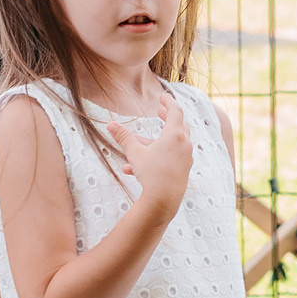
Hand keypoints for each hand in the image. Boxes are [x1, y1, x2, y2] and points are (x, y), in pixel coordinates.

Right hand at [122, 90, 193, 214]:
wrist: (164, 200)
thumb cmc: (151, 174)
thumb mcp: (135, 153)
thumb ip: (123, 137)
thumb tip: (110, 124)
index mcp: (175, 134)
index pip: (175, 111)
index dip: (168, 102)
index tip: (162, 97)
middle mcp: (184, 144)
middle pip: (180, 125)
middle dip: (168, 117)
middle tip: (159, 112)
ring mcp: (186, 157)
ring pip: (173, 143)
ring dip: (157, 140)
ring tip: (139, 141)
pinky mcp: (184, 169)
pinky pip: (171, 158)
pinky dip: (158, 156)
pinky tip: (133, 168)